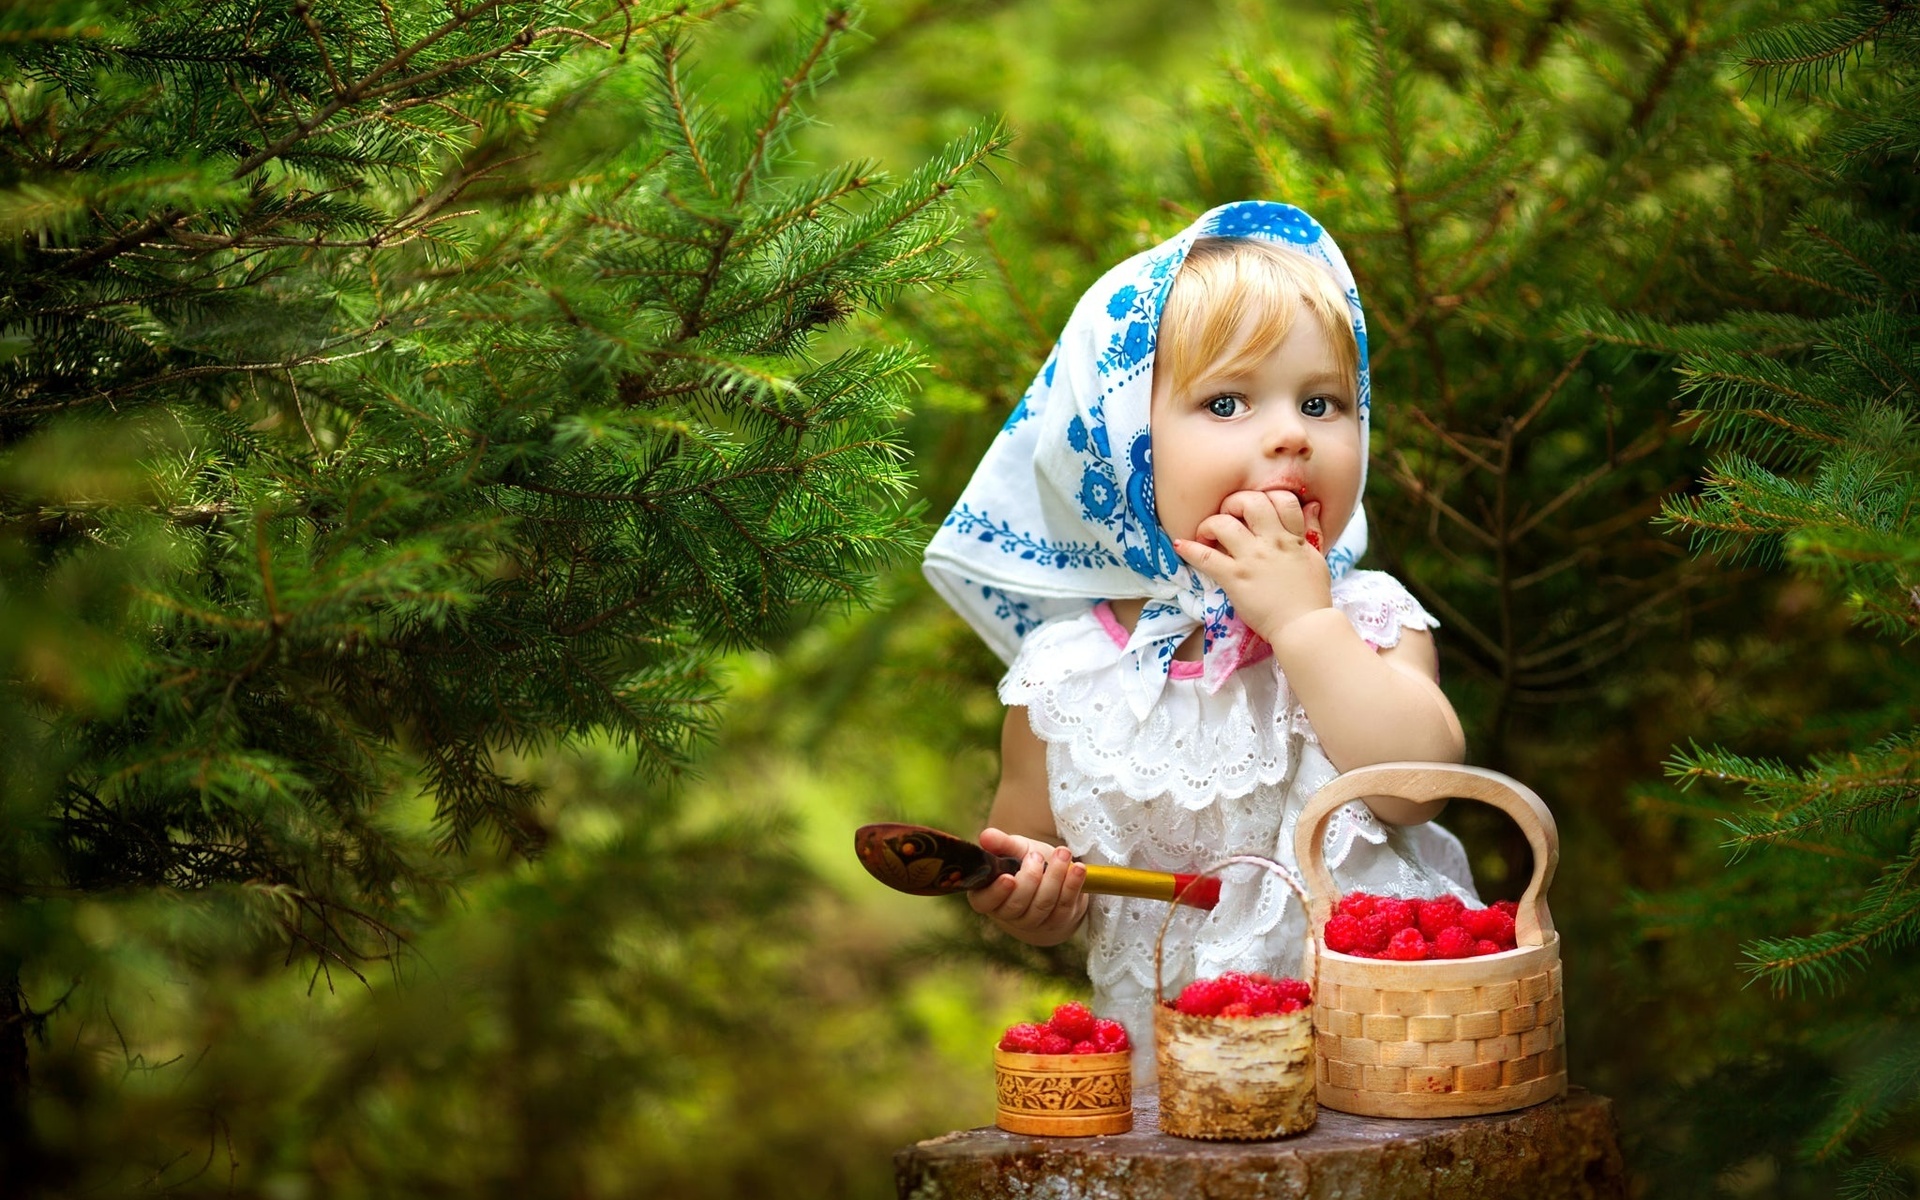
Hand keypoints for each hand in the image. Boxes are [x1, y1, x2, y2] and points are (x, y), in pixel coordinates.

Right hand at [967, 827, 1087, 946]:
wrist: (1053, 876)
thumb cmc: (1026, 862)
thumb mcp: (1014, 849)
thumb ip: (1000, 843)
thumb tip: (985, 836)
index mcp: (988, 896)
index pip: (985, 901)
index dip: (996, 892)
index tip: (1009, 877)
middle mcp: (1009, 914)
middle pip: (1017, 904)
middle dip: (1031, 878)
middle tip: (1037, 856)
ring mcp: (1034, 921)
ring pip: (1043, 905)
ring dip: (1054, 877)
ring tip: (1063, 853)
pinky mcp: (1058, 921)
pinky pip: (1065, 906)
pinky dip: (1072, 885)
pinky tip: (1078, 868)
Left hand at [1173, 489, 1331, 641]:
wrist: (1304, 627)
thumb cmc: (1311, 596)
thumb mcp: (1316, 558)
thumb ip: (1312, 530)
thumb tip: (1312, 505)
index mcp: (1292, 537)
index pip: (1281, 499)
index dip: (1266, 496)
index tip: (1254, 509)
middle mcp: (1271, 542)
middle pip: (1249, 502)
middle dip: (1234, 503)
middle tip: (1228, 516)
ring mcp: (1251, 559)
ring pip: (1224, 524)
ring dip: (1210, 524)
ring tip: (1207, 534)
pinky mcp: (1234, 578)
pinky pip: (1206, 557)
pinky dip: (1189, 549)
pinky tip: (1180, 546)